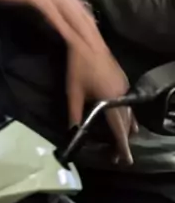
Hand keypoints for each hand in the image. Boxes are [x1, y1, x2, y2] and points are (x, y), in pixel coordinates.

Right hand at [0, 0, 105, 56]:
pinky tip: (71, 38)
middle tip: (98, 41)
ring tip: (90, 44)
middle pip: (73, 2)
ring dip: (80, 27)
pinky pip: (52, 12)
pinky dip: (63, 26)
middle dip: (87, 23)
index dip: (81, 13)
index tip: (91, 30)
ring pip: (67, 8)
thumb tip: (38, 6)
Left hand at [67, 46, 136, 164]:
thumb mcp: (73, 92)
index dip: (122, 146)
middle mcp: (122, 96)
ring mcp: (125, 87)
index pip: (119, 129)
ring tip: (120, 141)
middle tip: (116, 155)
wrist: (87, 41)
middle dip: (123, 141)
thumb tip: (72, 131)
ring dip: (126, 128)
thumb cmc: (78, 66)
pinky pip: (129, 104)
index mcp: (111, 100)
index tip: (125, 160)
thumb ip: (74, 113)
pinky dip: (127, 115)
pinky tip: (121, 118)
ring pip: (130, 114)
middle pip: (127, 124)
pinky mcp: (124, 80)